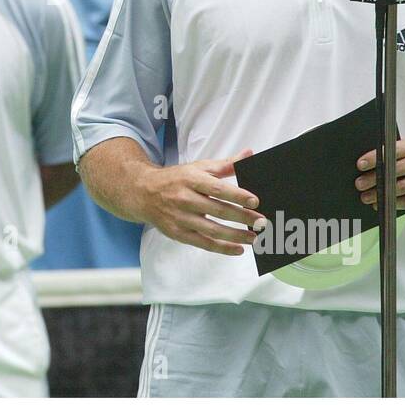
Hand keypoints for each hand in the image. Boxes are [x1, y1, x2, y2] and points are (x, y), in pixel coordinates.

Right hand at [136, 150, 265, 255]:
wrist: (143, 193)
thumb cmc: (176, 179)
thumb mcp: (198, 168)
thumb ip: (225, 164)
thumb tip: (248, 155)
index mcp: (191, 179)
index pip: (217, 188)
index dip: (237, 195)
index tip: (254, 201)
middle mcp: (184, 198)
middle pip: (217, 210)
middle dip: (242, 217)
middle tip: (262, 222)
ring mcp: (180, 218)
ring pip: (212, 229)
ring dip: (235, 235)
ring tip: (254, 237)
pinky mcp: (178, 233)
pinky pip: (203, 243)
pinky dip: (222, 248)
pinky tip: (238, 249)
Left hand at [355, 136, 404, 210]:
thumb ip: (388, 156)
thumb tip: (363, 165)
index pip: (394, 149)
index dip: (375, 157)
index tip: (361, 165)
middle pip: (397, 169)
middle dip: (375, 177)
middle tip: (360, 184)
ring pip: (404, 186)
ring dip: (383, 193)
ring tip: (368, 197)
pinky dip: (396, 204)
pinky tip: (385, 204)